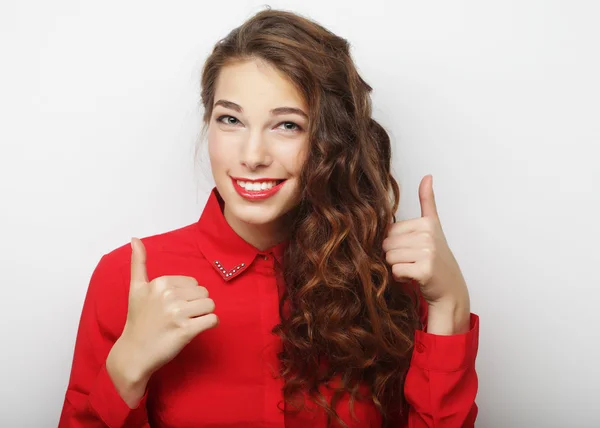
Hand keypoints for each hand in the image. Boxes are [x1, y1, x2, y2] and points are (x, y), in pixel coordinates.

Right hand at [110, 238, 218, 383]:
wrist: (133, 354)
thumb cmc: (138, 321)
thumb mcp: (135, 289)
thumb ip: (138, 263)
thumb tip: (135, 239)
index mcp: (160, 282)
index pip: (193, 283)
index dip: (188, 296)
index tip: (172, 307)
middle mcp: (168, 295)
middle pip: (204, 293)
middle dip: (197, 305)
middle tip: (181, 317)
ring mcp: (177, 313)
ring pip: (210, 305)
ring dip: (204, 315)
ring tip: (189, 322)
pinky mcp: (186, 330)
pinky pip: (213, 320)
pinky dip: (210, 325)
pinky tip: (197, 329)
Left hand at [382, 175, 469, 321]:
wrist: (450, 289)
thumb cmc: (436, 259)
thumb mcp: (433, 227)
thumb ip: (427, 202)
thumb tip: (427, 176)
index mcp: (427, 223)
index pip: (389, 230)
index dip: (395, 242)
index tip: (412, 248)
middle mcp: (428, 235)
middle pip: (387, 243)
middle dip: (394, 255)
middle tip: (412, 261)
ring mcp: (428, 252)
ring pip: (389, 257)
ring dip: (396, 267)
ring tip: (414, 268)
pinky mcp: (424, 269)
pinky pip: (395, 270)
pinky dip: (400, 277)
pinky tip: (413, 278)